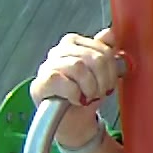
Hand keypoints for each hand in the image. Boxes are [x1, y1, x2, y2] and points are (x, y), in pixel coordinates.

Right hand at [29, 28, 121, 145]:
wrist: (73, 120)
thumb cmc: (86, 93)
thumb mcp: (102, 72)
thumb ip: (105, 51)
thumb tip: (109, 33)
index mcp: (74, 43)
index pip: (102, 47)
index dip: (112, 67)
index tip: (111, 81)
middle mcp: (59, 51)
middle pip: (93, 57)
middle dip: (103, 79)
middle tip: (101, 92)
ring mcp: (47, 66)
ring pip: (78, 67)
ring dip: (90, 87)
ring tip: (89, 96)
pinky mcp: (40, 83)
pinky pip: (62, 81)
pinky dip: (75, 94)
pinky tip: (76, 99)